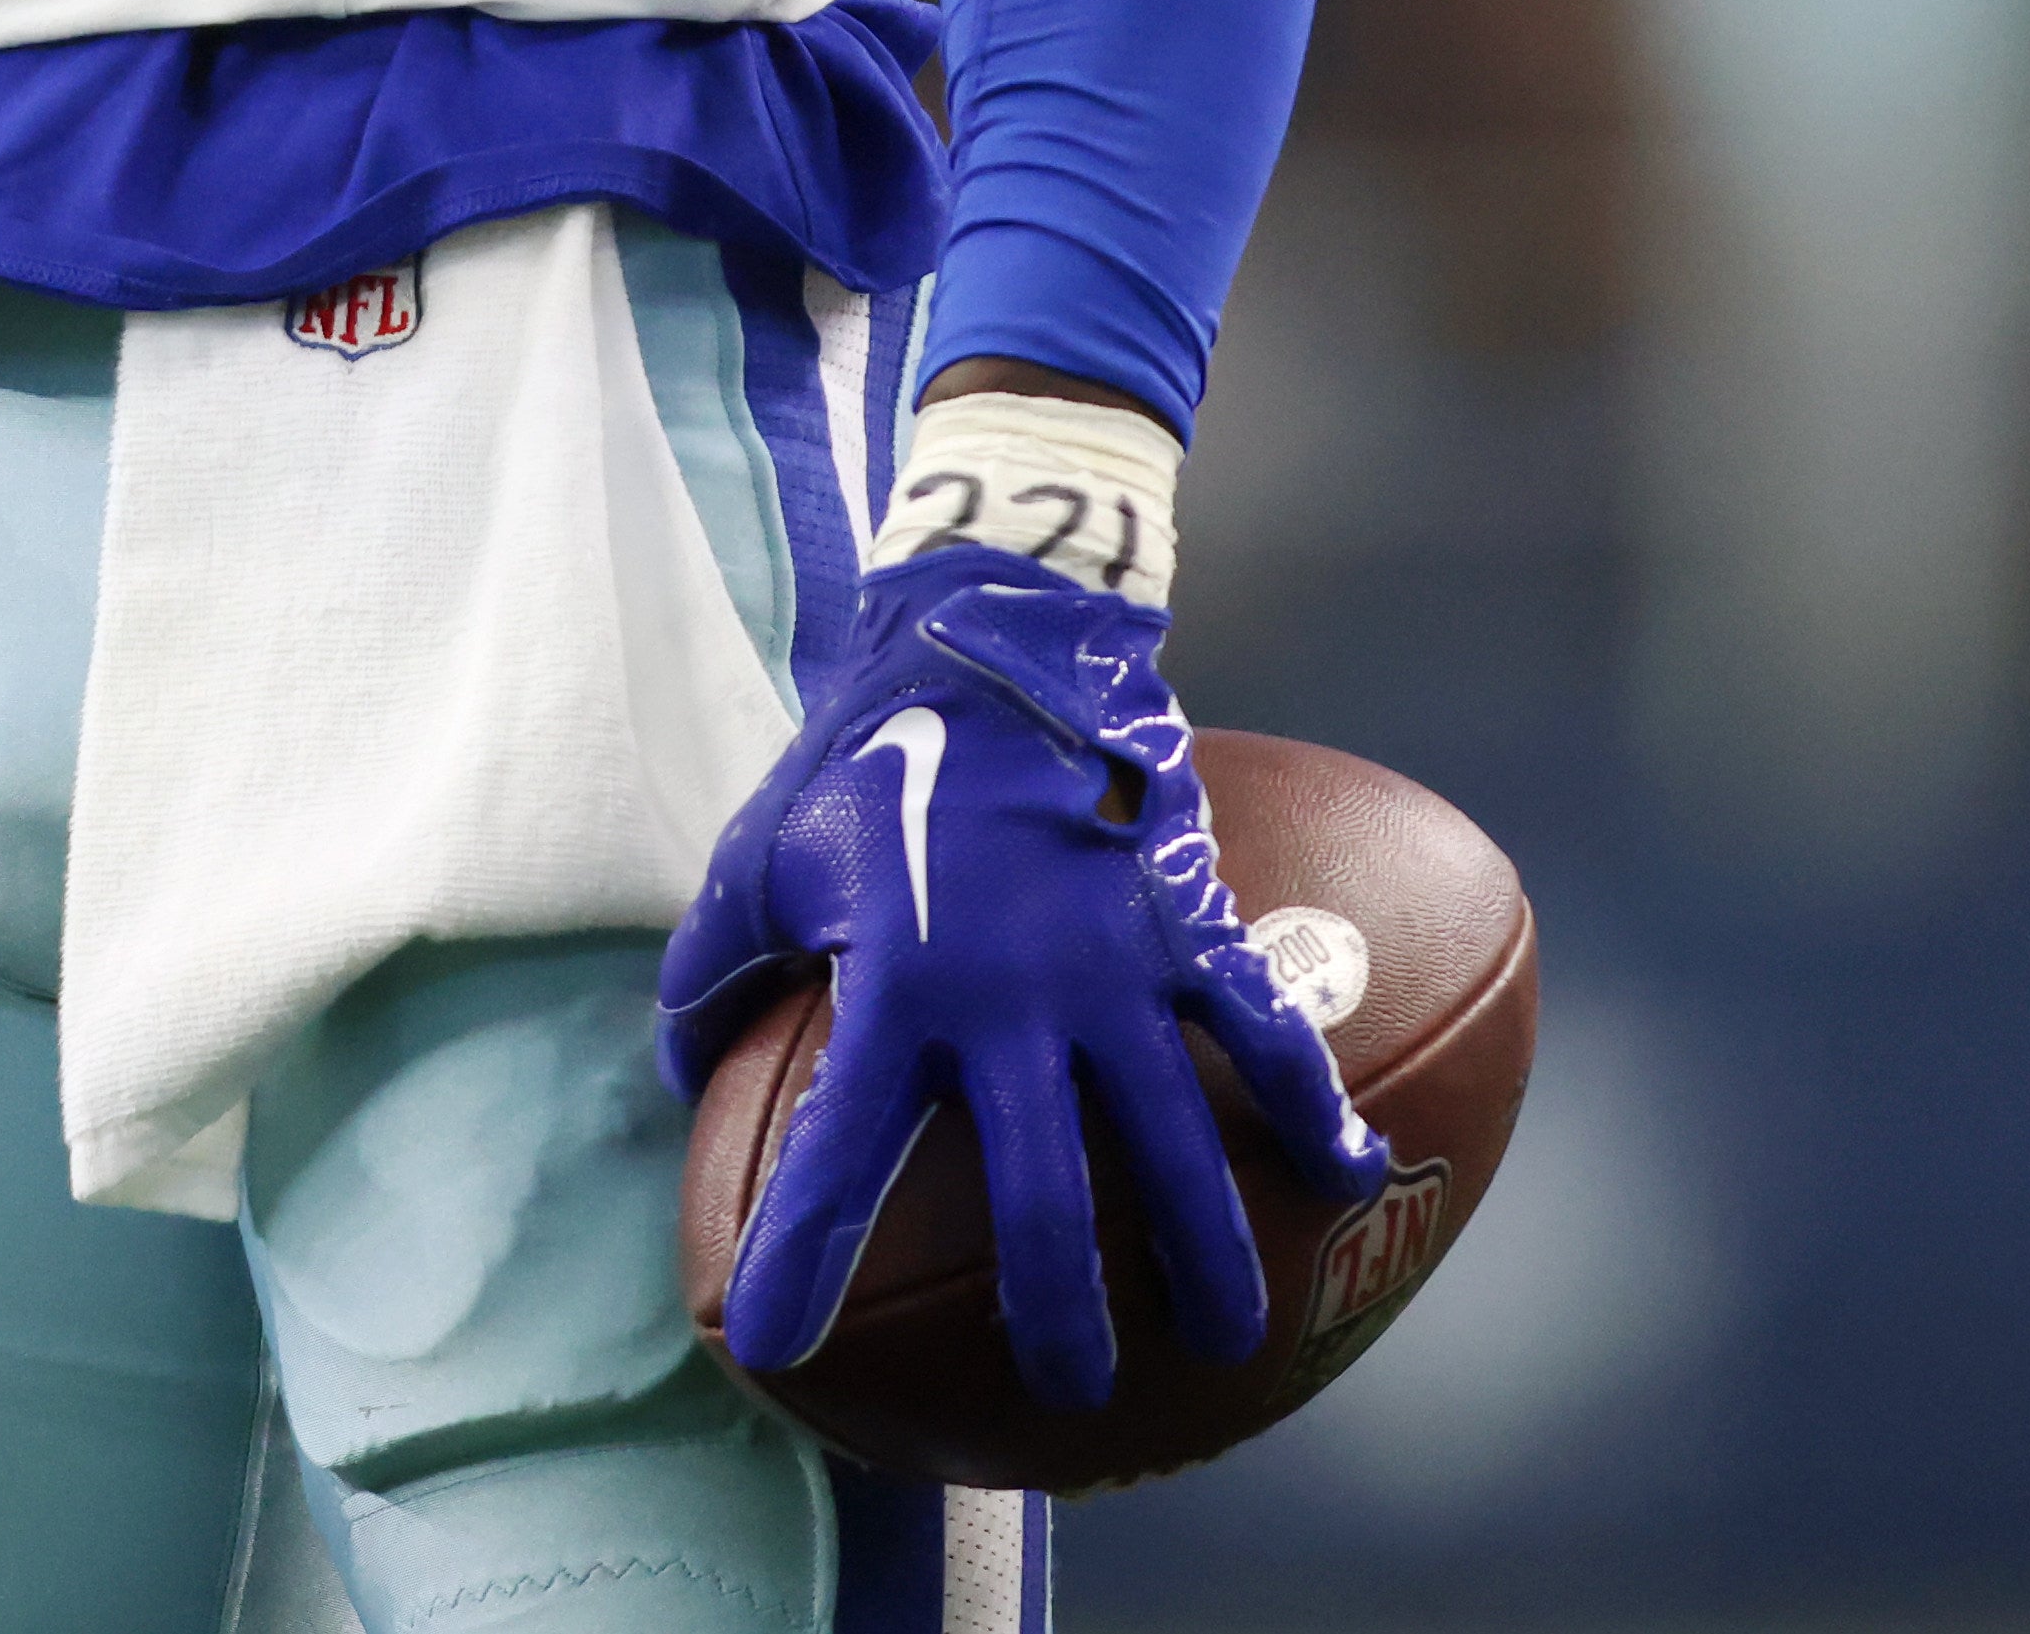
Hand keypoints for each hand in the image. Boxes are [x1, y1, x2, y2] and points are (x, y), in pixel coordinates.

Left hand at [655, 554, 1385, 1410]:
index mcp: (894, 989)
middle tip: (1066, 1394)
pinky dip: (1311, 1108)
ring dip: (1202, 1252)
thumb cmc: (863, 756)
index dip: (800, 1258)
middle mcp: (1011, 999)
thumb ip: (712, 972)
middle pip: (1045, 1196)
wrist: (994, 636)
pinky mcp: (1187, 922)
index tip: (769, 1348)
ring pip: (1173, 1140)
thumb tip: (680, 1073)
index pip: (834, 1157)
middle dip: (1057, 1310)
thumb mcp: (761, 857)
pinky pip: (1264, 1030)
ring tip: (1221, 1345)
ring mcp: (1114, 966)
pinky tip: (1349, 1183)